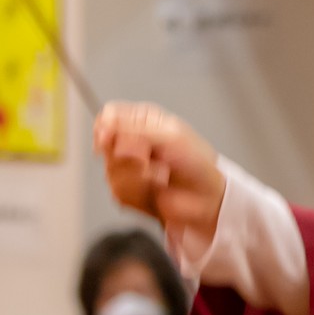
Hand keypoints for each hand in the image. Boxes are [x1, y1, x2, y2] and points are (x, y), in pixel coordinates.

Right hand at [93, 102, 225, 262]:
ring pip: (110, 172)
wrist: (210, 198)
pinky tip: (159, 191)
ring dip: (139, 178)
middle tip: (151, 159)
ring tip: (162, 177)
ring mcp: (131, 169)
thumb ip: (133, 130)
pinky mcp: (132, 192)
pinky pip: (119, 193)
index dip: (106, 129)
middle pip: (105, 146)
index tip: (112, 140)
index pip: (107, 117)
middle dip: (129, 157)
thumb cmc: (198, 164)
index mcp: (143, 121)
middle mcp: (133, 142)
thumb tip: (101, 129)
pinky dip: (141, 194)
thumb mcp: (169, 137)